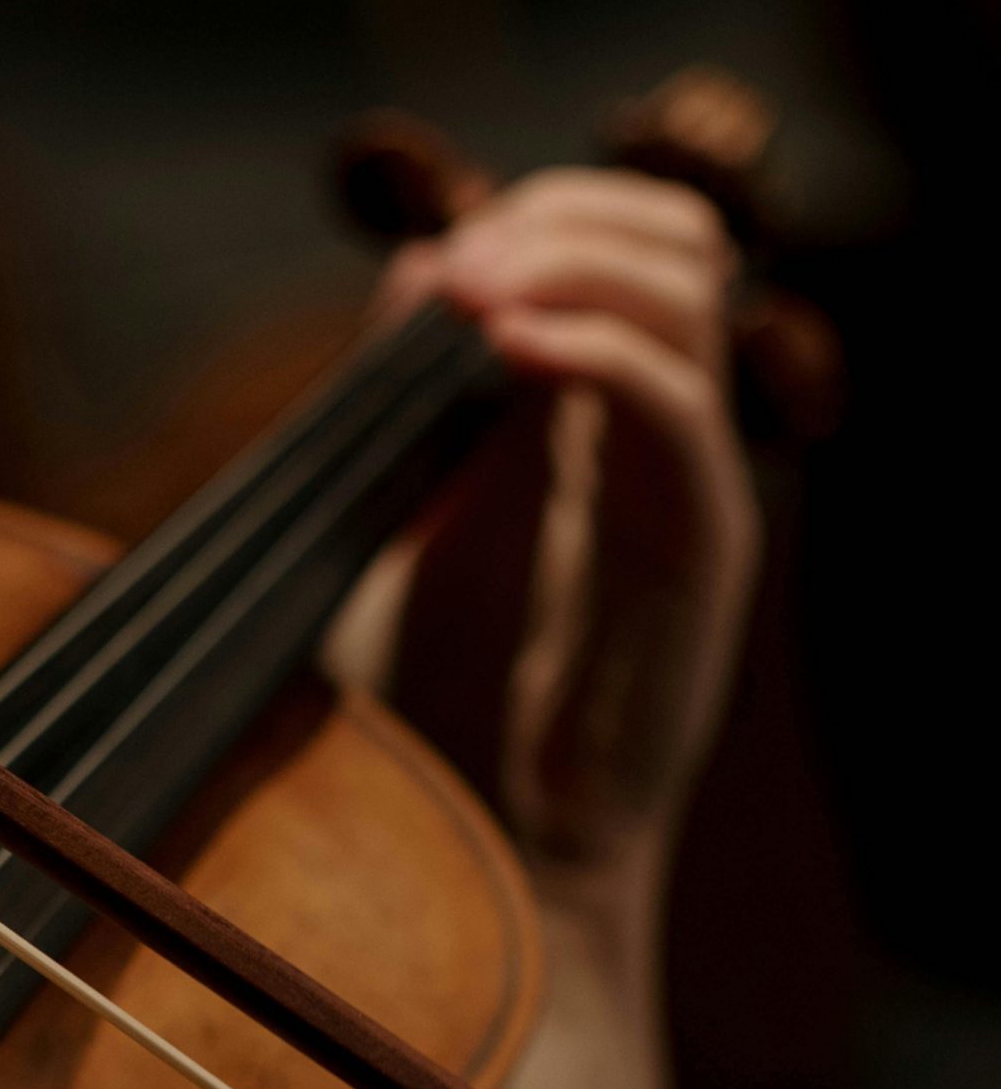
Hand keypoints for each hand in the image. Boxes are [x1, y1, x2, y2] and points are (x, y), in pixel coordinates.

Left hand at [379, 166, 759, 900]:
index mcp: (591, 431)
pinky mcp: (695, 559)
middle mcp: (654, 448)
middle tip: (463, 269)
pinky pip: (678, 413)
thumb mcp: (392, 531)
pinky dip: (596, 352)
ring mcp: (683, 495)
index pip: (622, 252)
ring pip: (694, 299)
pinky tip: (501, 349)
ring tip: (474, 300)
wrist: (481, 868)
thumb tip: (420, 264)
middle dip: (567, 219)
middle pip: (679, 245)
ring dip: (578, 264)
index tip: (438, 266)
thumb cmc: (424, 727)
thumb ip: (411, 405)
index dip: (542, 222)